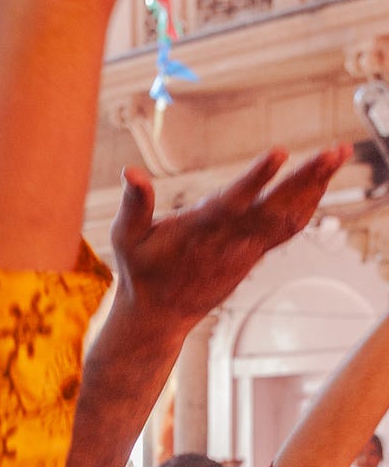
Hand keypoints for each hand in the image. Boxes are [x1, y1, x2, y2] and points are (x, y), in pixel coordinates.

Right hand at [110, 146, 346, 334]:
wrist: (161, 316)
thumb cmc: (142, 273)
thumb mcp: (126, 239)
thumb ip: (134, 205)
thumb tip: (130, 172)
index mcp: (198, 231)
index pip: (232, 201)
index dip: (256, 178)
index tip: (279, 154)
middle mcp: (229, 240)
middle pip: (275, 206)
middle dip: (306, 178)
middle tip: (334, 151)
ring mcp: (247, 249)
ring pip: (289, 216)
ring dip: (316, 185)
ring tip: (339, 153)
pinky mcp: (255, 254)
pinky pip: (289, 228)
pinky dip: (309, 203)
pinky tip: (323, 182)